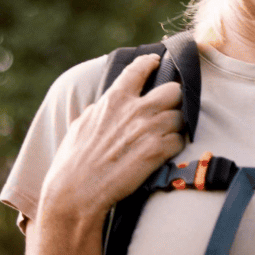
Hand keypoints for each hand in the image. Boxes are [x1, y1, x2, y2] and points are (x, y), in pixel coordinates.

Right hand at [41, 53, 184, 218]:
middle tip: (168, 111)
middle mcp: (136, 109)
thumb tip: (100, 107)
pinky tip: (164, 154)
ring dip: (177, 127)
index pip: (139, 69)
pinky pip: (180, 141)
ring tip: (165, 137)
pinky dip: (175, 147)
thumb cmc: (73, 163)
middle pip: (174, 90)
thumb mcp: (80, 126)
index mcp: (114, 99)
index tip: (157, 61)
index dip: (151, 62)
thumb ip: (97, 112)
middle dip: (174, 100)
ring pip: (181, 117)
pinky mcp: (158, 151)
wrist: (76, 193)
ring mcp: (149, 129)